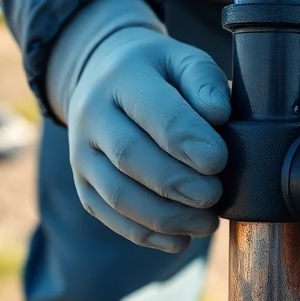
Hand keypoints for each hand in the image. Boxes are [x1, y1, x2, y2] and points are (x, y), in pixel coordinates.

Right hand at [61, 26, 229, 251]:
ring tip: (206, 224)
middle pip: (131, 158)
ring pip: (118, 194)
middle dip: (178, 184)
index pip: (155, 115)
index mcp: (121, 79)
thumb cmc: (158, 73)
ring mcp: (80, 153)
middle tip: (216, 197)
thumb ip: (203, 80)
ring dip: (165, 217)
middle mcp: (91, 116)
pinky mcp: (82, 183)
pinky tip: (180, 240)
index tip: (219, 161)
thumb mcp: (183, 60)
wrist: (102, 77)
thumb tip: (218, 113)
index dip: (188, 142)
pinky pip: (108, 215)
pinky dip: (145, 234)